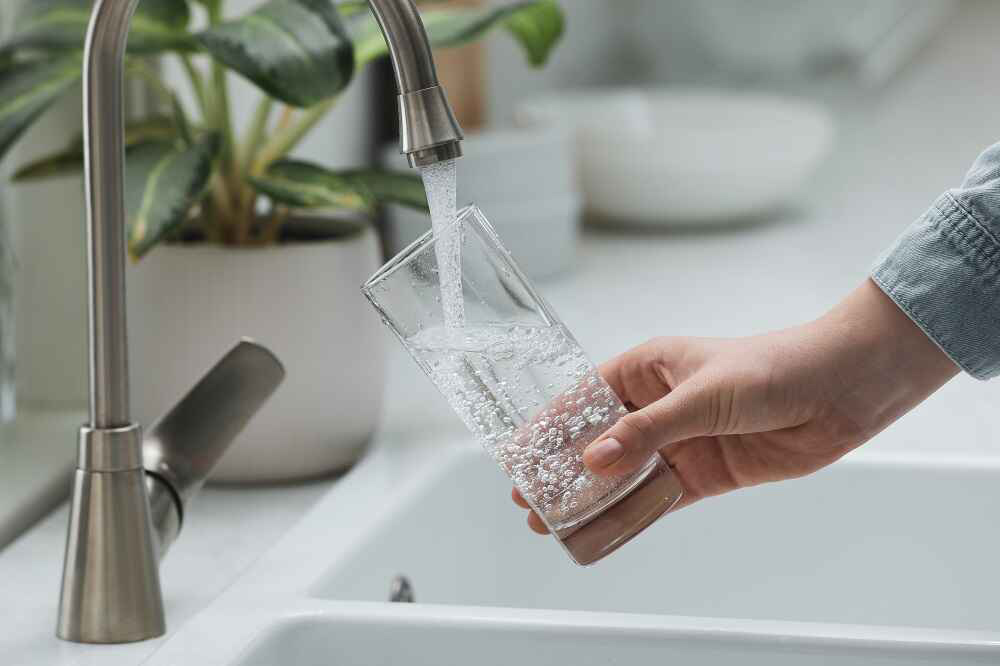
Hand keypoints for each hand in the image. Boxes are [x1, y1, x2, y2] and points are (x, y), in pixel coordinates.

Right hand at [513, 279, 957, 533]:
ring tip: (554, 519)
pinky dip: (631, 514)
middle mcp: (658, 405)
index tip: (520, 453)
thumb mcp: (700, 395)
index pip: (585, 399)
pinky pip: (658, 497)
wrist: (840, 390)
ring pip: (624, 473)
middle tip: (528, 497)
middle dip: (563, 468)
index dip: (550, 426)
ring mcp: (680, 440)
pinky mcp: (704, 472)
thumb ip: (646, 430)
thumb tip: (594, 459)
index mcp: (647, 368)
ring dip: (592, 496)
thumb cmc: (772, 368)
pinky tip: (604, 528)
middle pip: (598, 441)